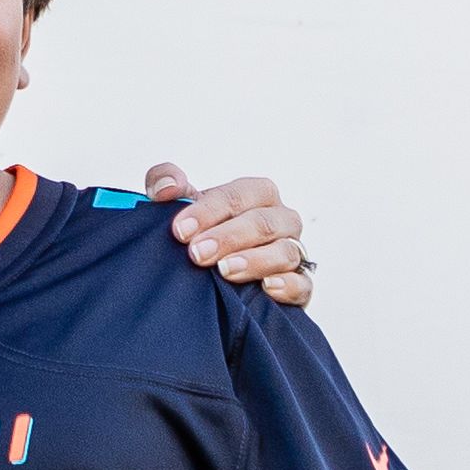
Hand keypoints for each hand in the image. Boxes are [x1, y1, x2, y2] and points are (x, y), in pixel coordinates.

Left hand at [144, 166, 311, 305]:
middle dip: (228, 237)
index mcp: (257, 194)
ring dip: (254, 261)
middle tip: (197, 254)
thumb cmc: (204, 231)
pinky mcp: (299, 286)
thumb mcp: (182, 204)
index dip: (209, 210)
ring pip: (284, 251)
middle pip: (263, 222)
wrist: (213, 273)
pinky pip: (303, 283)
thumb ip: (166, 182)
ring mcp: (293, 252)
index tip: (180, 230)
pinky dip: (288, 285)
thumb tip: (166, 188)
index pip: (239, 195)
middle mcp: (280, 220)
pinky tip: (267, 288)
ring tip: (225, 270)